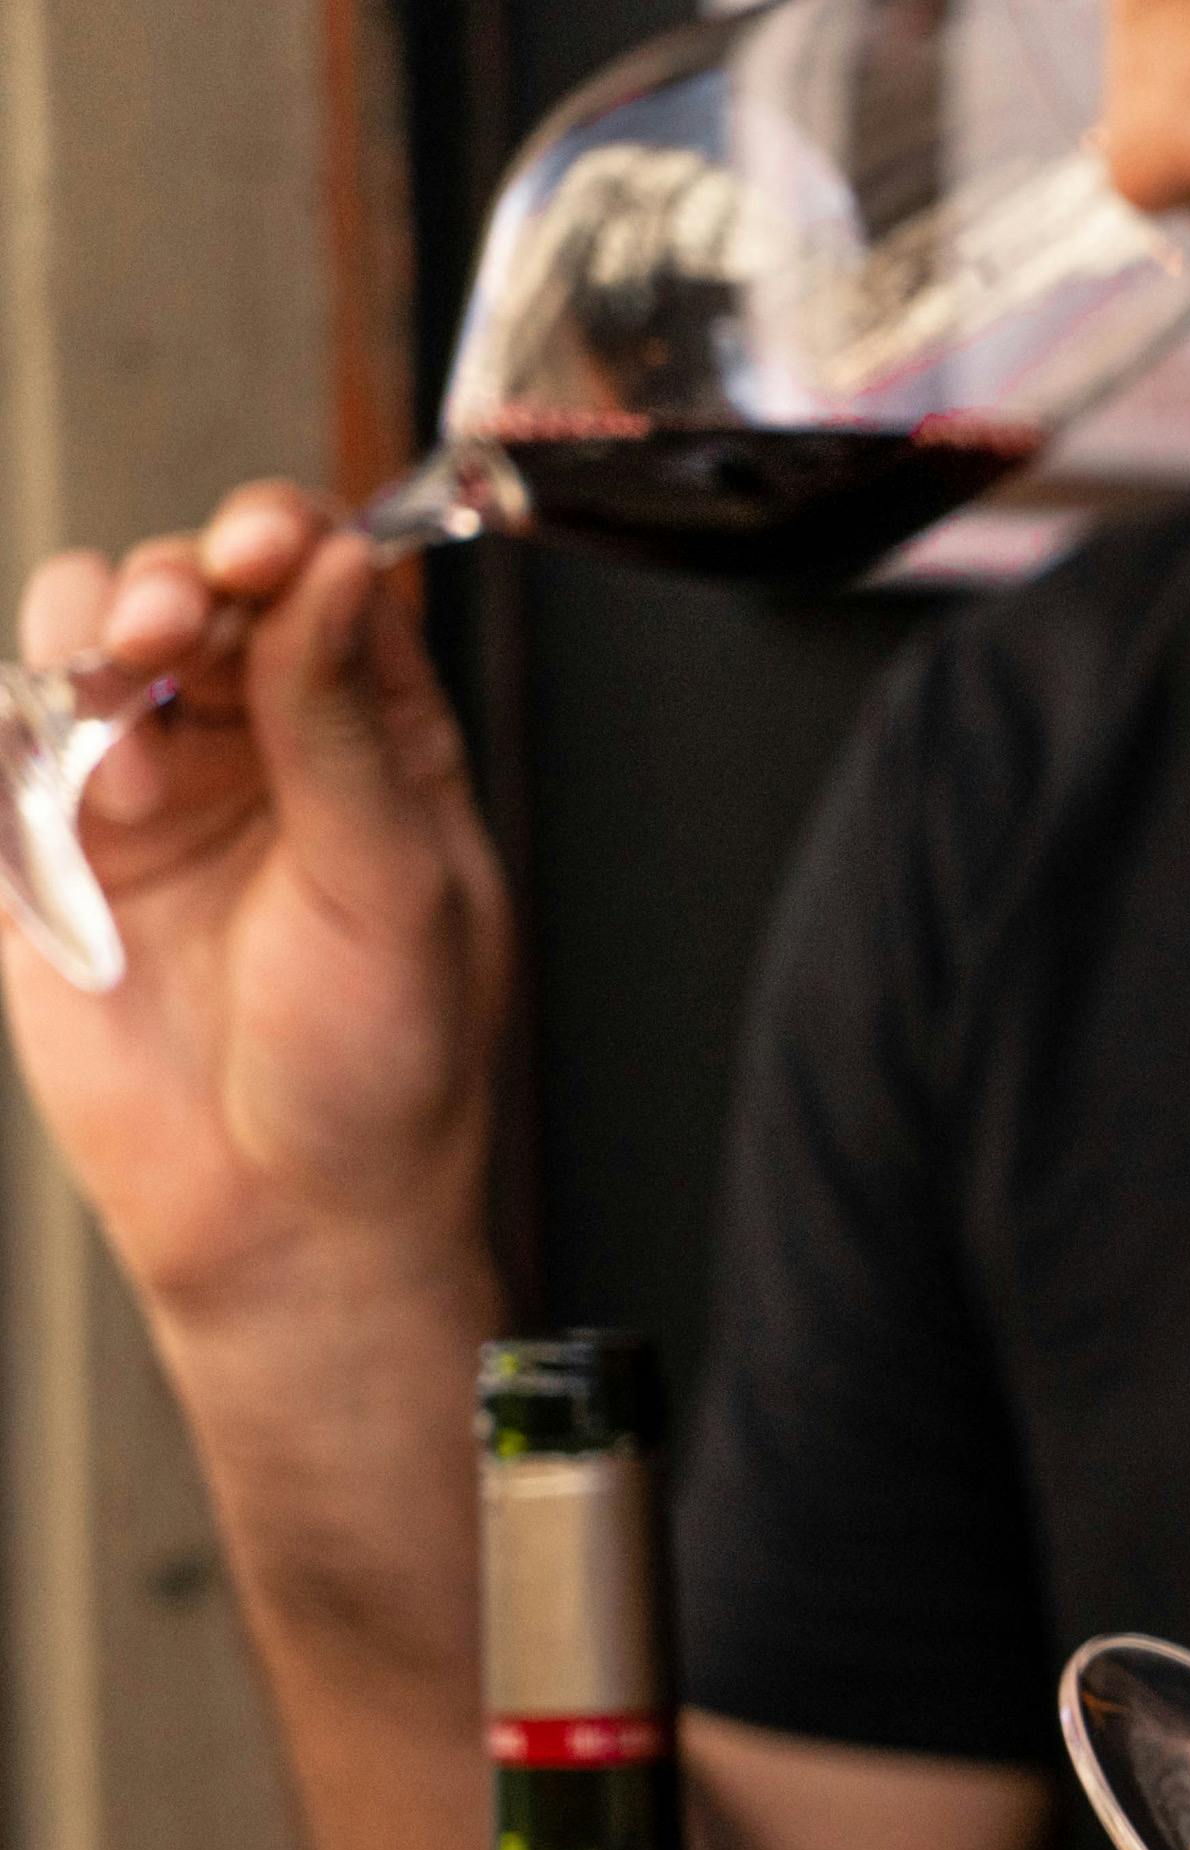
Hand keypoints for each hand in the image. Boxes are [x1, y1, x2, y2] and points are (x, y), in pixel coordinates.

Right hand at [7, 484, 508, 1326]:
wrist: (286, 1213)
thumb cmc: (384, 1068)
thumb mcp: (393, 882)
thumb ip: (346, 722)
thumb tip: (339, 569)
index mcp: (376, 738)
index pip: (326, 584)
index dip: (288, 538)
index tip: (267, 543)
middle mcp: (261, 742)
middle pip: (196, 587)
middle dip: (176, 580)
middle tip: (172, 628)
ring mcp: (150, 784)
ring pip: (88, 635)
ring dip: (95, 635)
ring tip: (131, 714)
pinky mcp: (53, 845)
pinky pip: (11, 731)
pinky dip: (29, 720)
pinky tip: (83, 773)